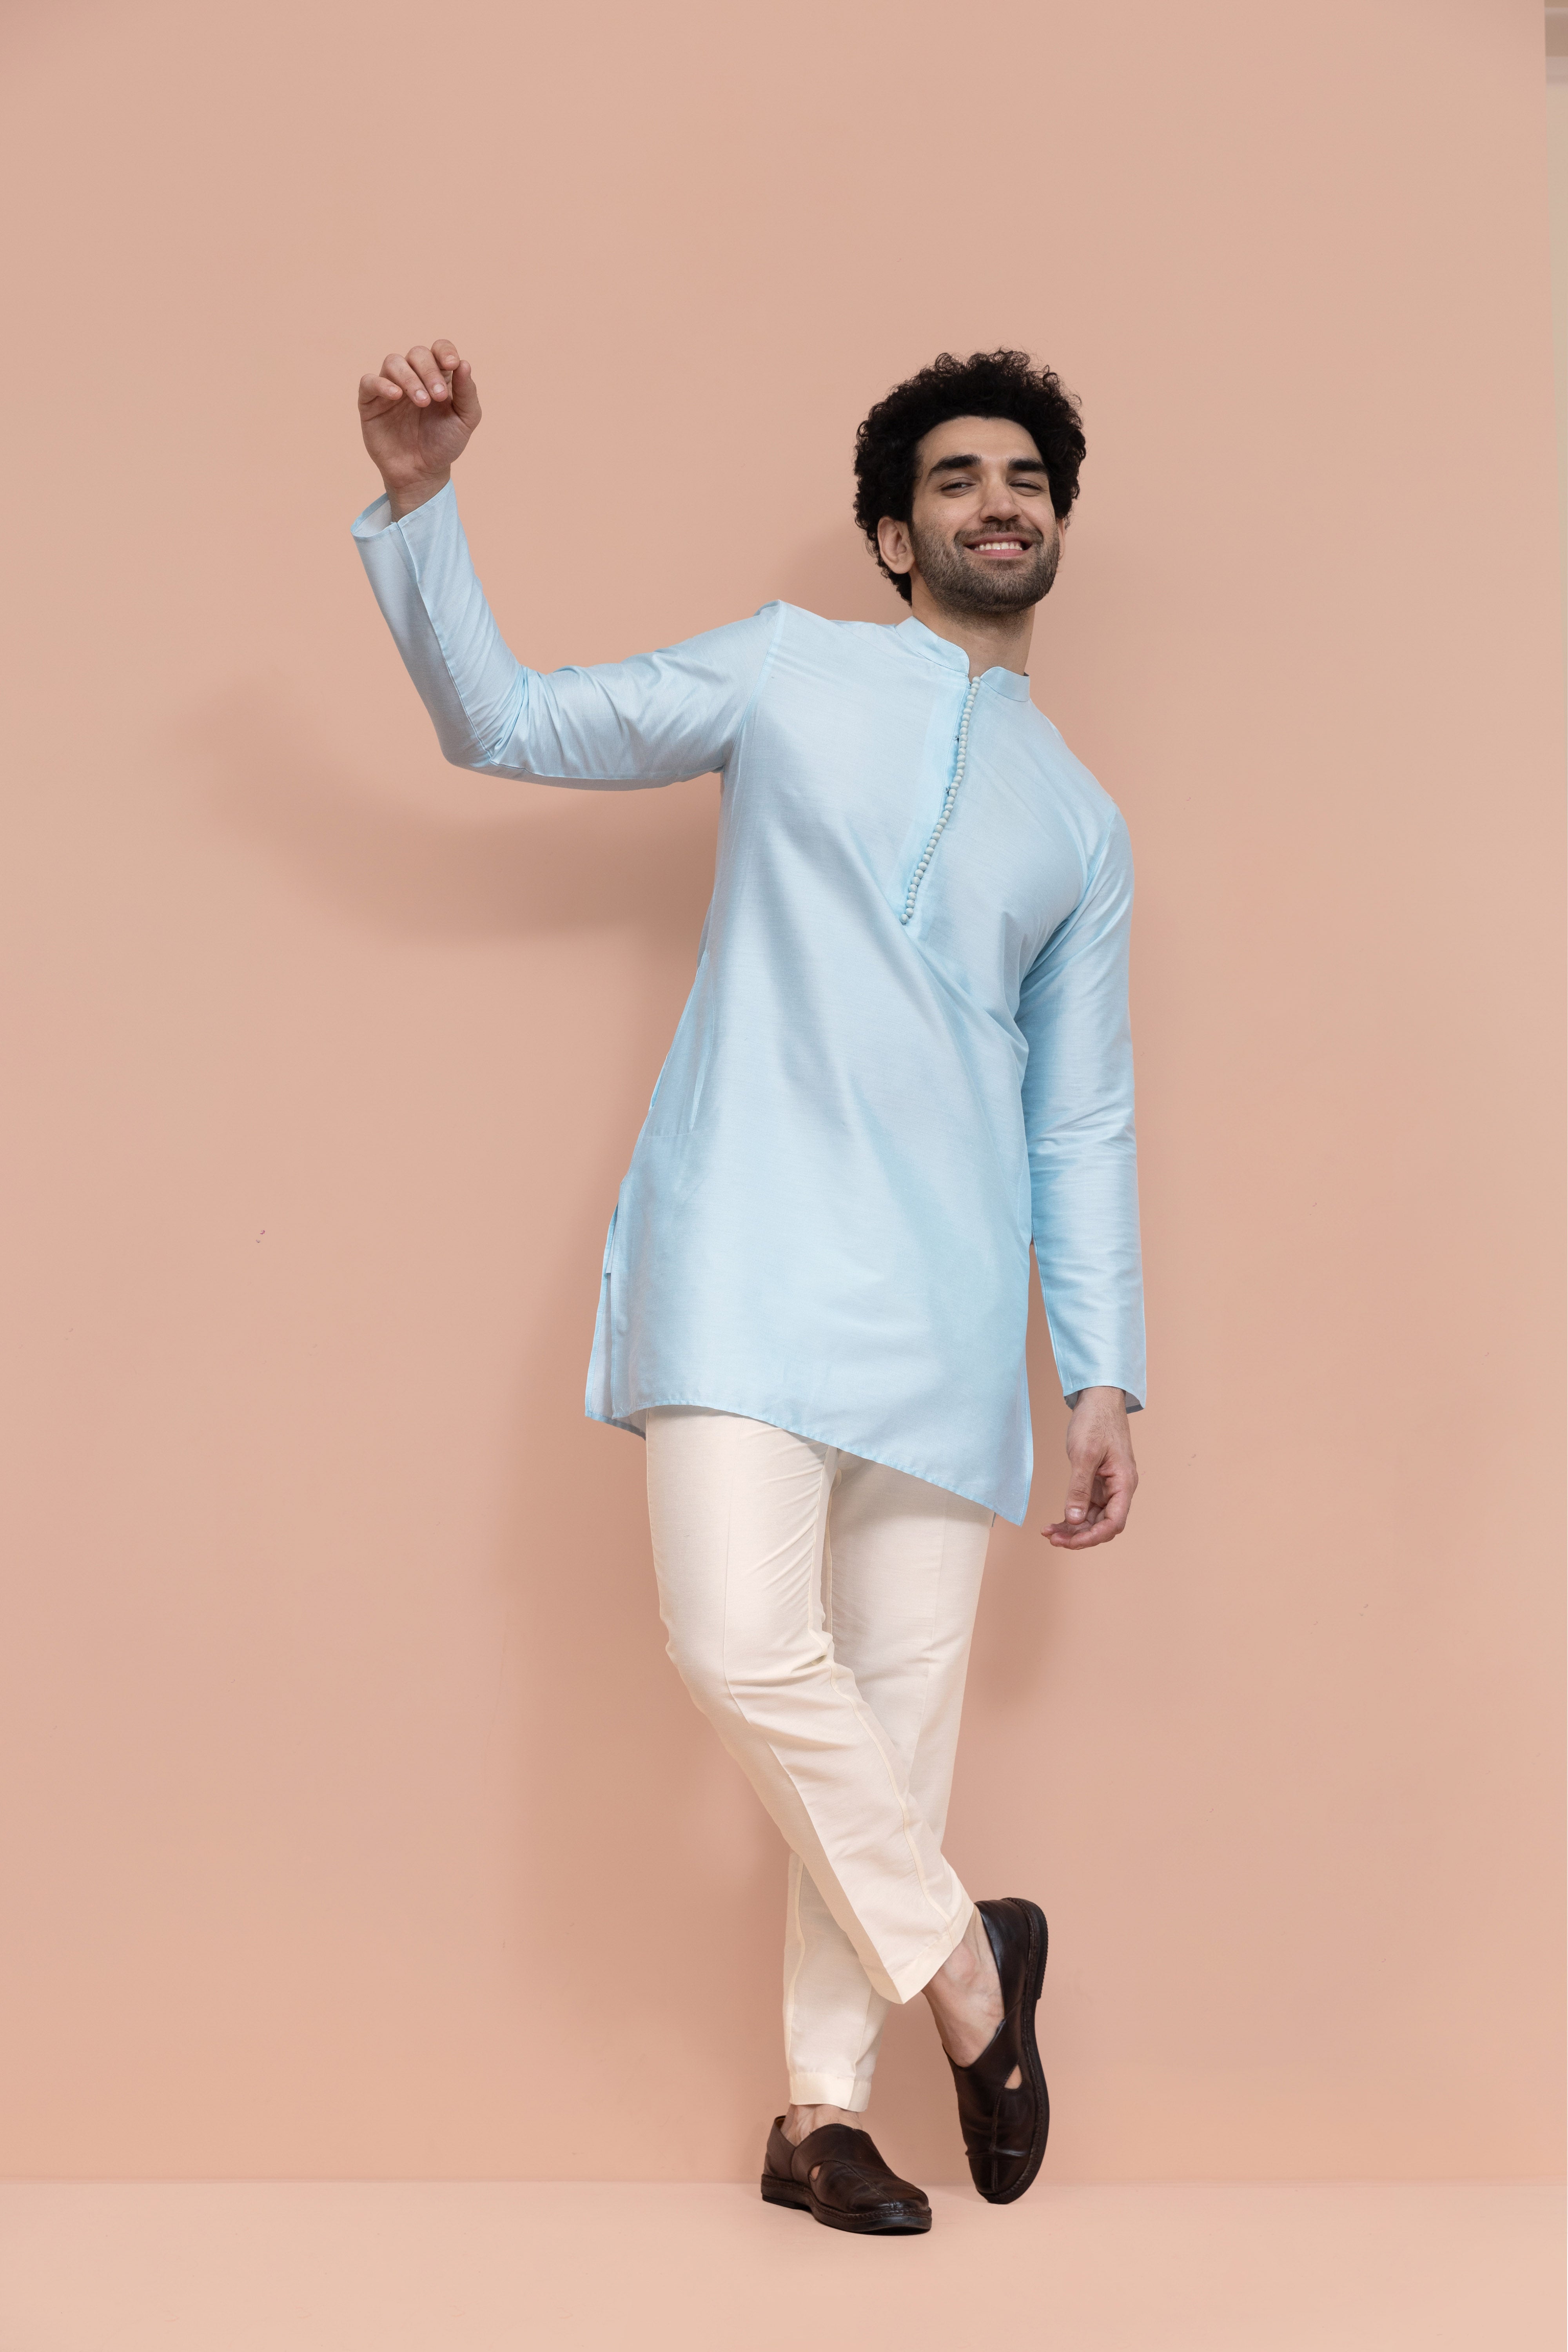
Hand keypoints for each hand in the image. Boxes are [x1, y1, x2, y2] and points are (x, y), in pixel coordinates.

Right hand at [358, 339, 480, 518]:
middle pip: (417, 353)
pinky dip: (382, 384)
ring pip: (393, 362)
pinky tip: (396, 396)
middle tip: (438, 397)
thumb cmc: (444, 444)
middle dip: (429, 371)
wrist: (422, 473)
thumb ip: (467, 393)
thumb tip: (464, 363)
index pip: (438, 349)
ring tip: (422, 402)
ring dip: (409, 378)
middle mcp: (413, 376)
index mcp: (437, 376)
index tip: (452, 365)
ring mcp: (390, 386)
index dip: (444, 351)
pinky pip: (369, 381)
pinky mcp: (371, 401)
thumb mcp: (465, 420)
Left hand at [1043, 1387, 1137, 1549]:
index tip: (1070, 1541)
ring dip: (1073, 1529)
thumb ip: (1080, 1489)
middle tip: (1052, 1538)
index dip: (1093, 1537)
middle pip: (1103, 1525)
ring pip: (1093, 1519)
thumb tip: (1075, 1520)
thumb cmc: (1096, 1421)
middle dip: (1079, 1536)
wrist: (1098, 1399)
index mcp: (1124, 1483)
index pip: (1114, 1522)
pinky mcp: (1097, 1482)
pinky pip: (1087, 1507)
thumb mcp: (1084, 1454)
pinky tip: (1056, 1522)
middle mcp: (1119, 1489)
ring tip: (1049, 1533)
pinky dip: (1072, 1516)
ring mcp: (1108, 1487)